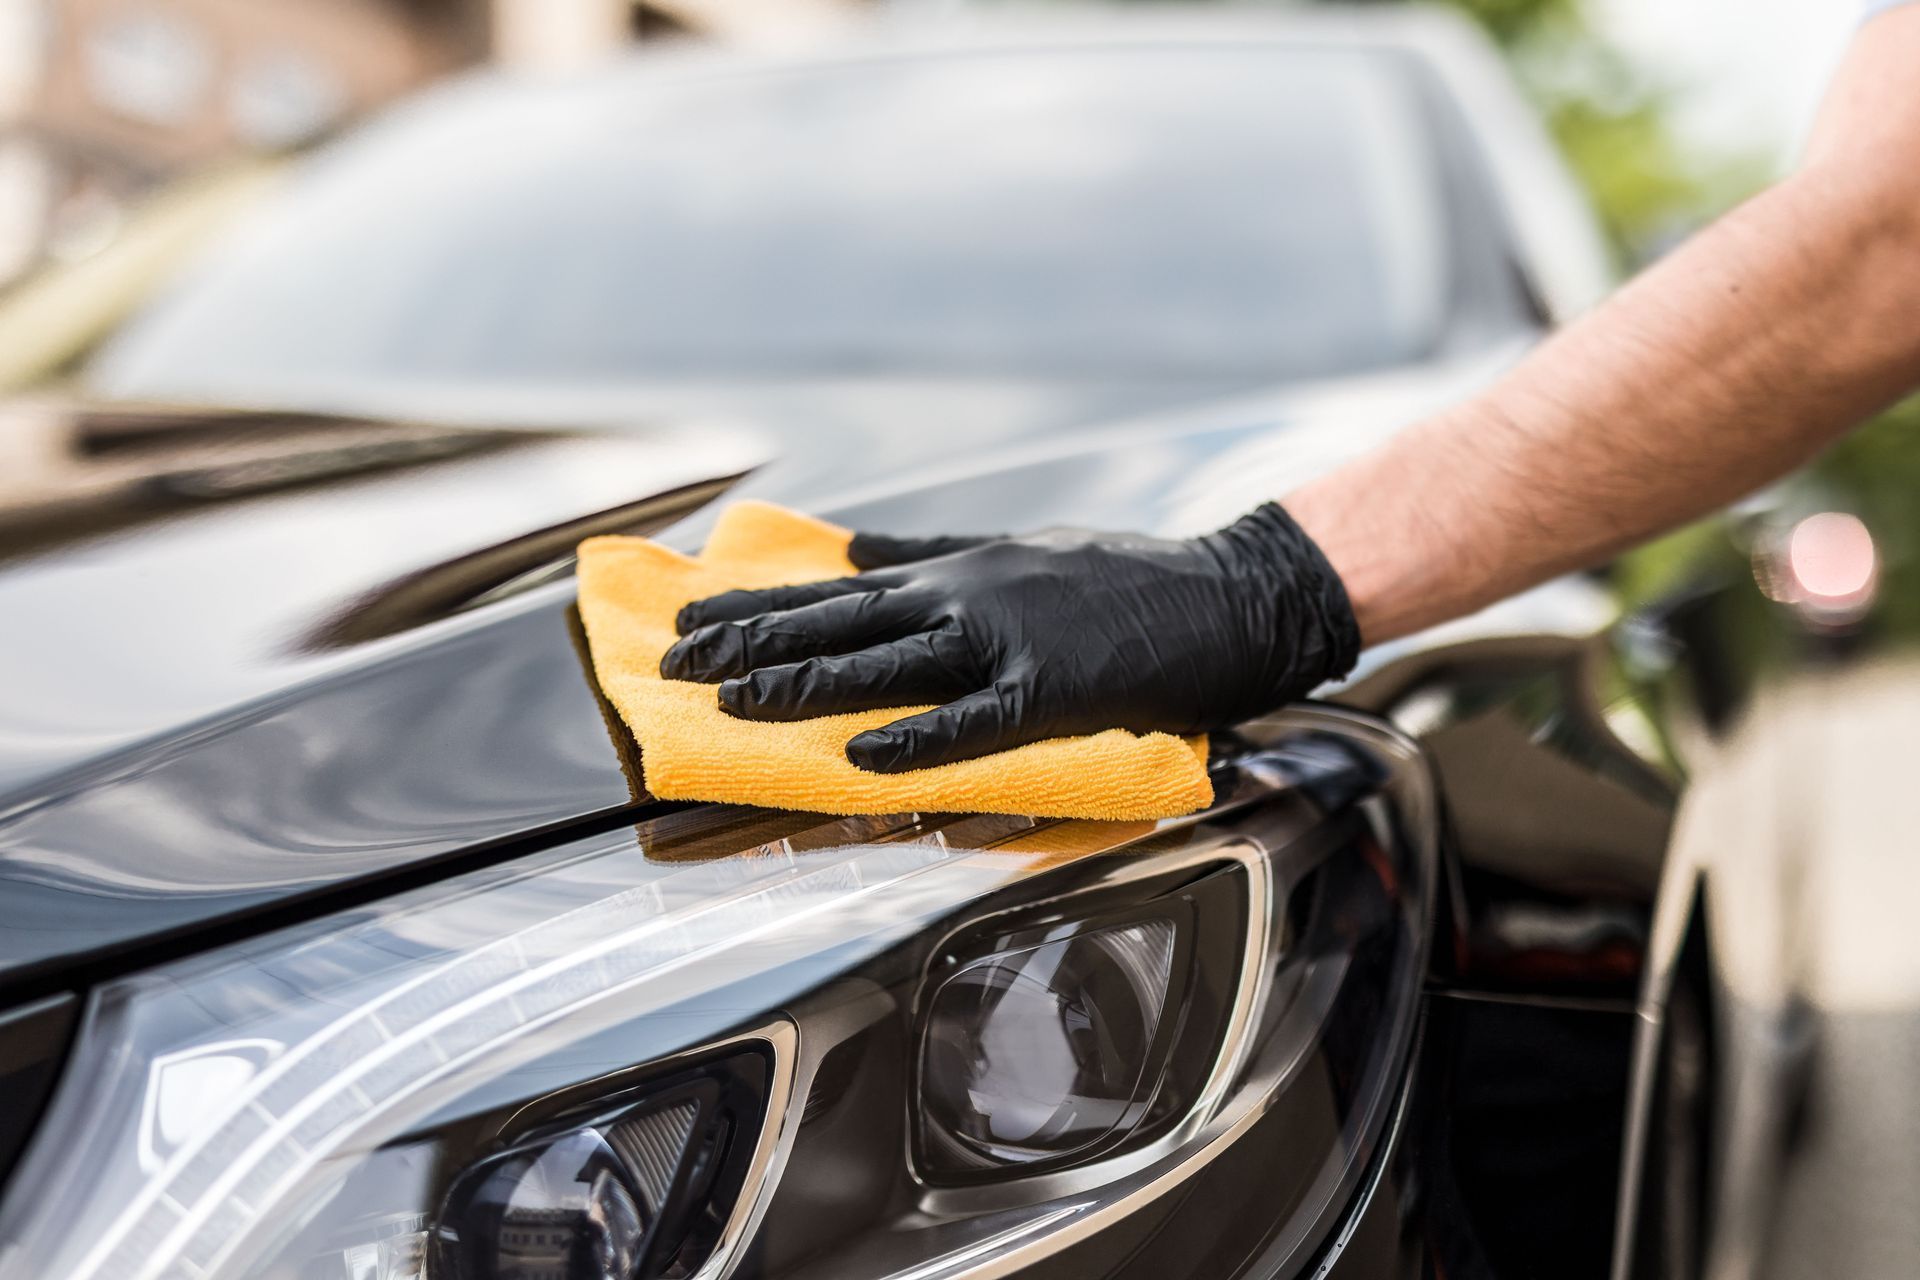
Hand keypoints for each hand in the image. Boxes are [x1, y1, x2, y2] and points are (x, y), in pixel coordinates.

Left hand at [660, 504, 1359, 771]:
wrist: (1226, 595)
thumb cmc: (1120, 577)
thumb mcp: (1015, 546)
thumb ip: (925, 549)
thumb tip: (849, 545)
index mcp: (953, 568)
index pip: (831, 590)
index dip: (753, 609)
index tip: (685, 624)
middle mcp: (963, 596)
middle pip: (837, 624)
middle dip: (748, 647)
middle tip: (672, 670)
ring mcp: (1006, 642)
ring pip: (886, 666)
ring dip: (804, 686)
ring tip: (733, 706)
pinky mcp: (1052, 692)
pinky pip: (972, 721)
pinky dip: (915, 739)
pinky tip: (860, 757)